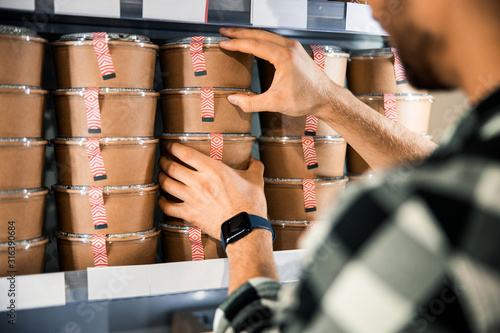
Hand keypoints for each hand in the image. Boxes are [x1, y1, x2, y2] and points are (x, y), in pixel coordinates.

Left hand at [157, 143, 267, 239]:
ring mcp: (192, 199)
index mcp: (214, 170)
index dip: (173, 148)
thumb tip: (254, 160)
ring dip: (161, 178)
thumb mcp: (256, 181)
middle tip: (163, 159)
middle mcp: (200, 182)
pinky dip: (162, 202)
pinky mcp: (190, 214)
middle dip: (164, 161)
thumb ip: (254, 167)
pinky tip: (162, 199)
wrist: (245, 228)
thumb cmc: (250, 205)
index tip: (170, 146)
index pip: (186, 154)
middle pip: (172, 167)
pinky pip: (168, 207)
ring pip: (167, 184)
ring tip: (161, 175)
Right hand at [219, 27, 341, 116]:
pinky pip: (274, 40)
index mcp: (283, 57)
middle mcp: (289, 47)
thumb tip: (233, 100)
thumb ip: (251, 103)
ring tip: (235, 35)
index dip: (236, 44)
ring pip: (267, 35)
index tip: (223, 43)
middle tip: (224, 33)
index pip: (254, 45)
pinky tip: (254, 42)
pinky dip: (261, 38)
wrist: (326, 98)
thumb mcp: (275, 104)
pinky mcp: (296, 51)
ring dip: (250, 34)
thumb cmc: (306, 99)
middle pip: (259, 35)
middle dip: (239, 33)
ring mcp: (294, 47)